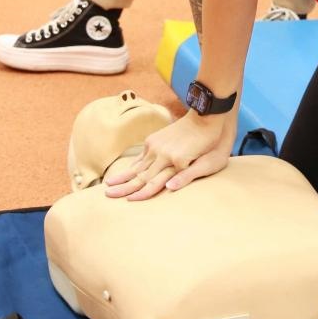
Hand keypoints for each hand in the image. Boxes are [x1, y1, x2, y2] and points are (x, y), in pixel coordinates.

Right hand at [104, 111, 233, 200]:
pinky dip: (132, 165)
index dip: (141, 194)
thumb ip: (186, 176)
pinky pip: (141, 155)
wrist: (206, 116)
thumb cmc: (209, 143)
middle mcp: (162, 153)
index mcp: (176, 162)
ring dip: (123, 176)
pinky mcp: (155, 139)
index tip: (128, 202)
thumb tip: (168, 188)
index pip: (154, 183)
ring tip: (108, 184)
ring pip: (137, 165)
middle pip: (140, 175)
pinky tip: (125, 171)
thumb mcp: (206, 163)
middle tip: (108, 195)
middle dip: (124, 187)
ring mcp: (156, 145)